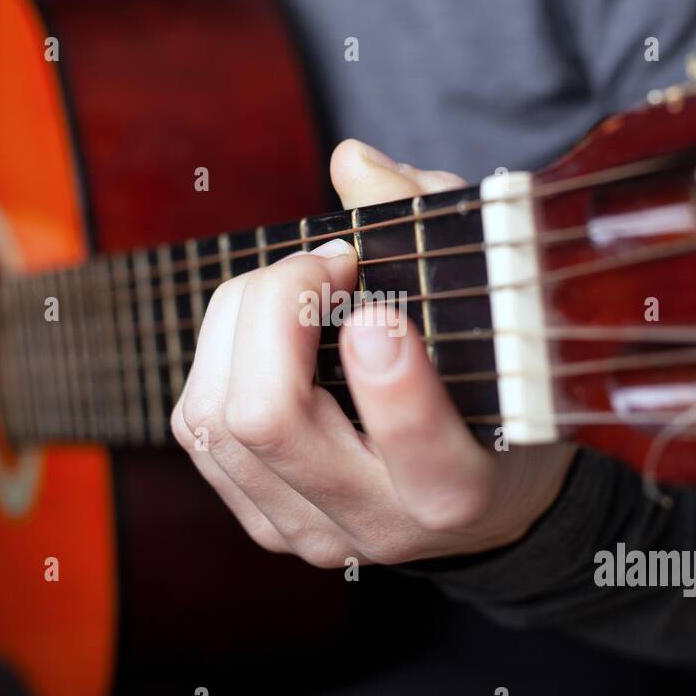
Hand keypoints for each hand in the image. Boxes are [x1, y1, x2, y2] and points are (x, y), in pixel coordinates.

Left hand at [170, 139, 572, 565]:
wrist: (481, 503)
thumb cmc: (497, 386)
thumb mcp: (498, 308)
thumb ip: (433, 226)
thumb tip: (351, 161)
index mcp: (460, 493)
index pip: (415, 448)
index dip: (389, 373)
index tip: (376, 305)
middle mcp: (379, 527)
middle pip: (268, 420)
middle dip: (275, 308)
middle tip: (327, 261)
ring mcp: (310, 533)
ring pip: (214, 420)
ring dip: (238, 322)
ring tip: (295, 284)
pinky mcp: (263, 522)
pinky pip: (196, 429)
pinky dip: (217, 358)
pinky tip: (262, 330)